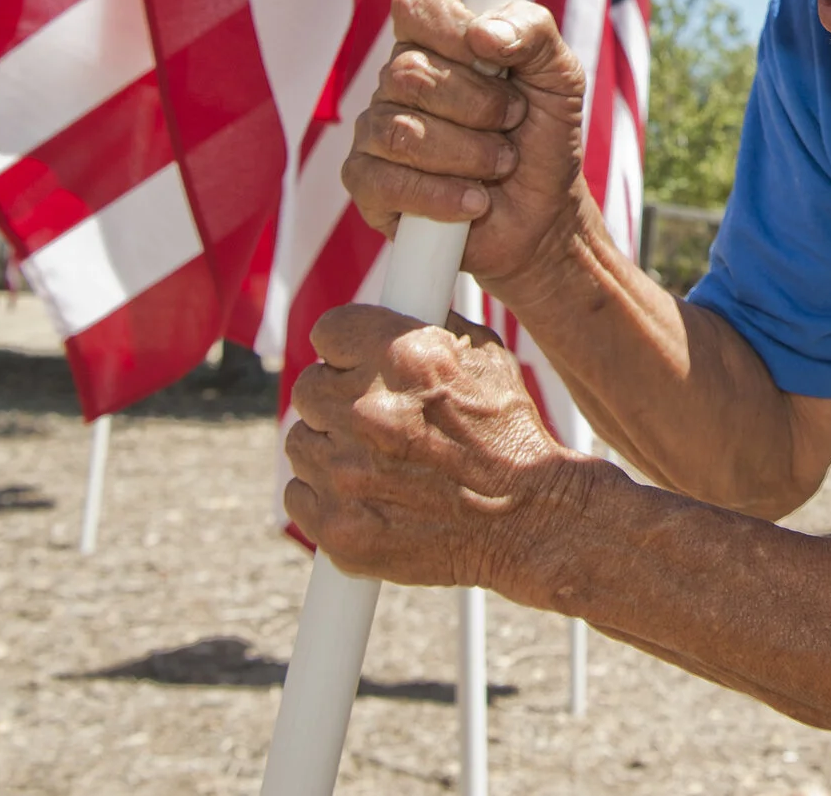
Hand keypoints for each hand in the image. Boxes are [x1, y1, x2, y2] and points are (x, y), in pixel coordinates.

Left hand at [284, 305, 596, 589]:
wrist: (531, 519)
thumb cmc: (509, 434)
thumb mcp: (485, 358)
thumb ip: (427, 330)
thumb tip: (399, 301)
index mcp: (405, 358)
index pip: (328, 331)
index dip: (347, 347)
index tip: (358, 361)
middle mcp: (367, 411)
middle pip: (308, 387)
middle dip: (337, 397)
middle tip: (373, 415)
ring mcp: (347, 474)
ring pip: (301, 441)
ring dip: (331, 446)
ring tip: (379, 459)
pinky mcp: (338, 529)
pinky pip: (299, 494)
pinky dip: (327, 495)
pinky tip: (370, 493)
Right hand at [343, 0, 598, 292]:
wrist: (546, 213)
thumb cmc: (544, 135)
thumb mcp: (560, 76)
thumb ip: (534, 32)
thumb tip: (484, 32)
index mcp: (438, 41)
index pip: (416, 5)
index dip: (451, 28)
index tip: (492, 55)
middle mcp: (398, 81)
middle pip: (409, 72)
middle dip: (480, 106)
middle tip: (512, 123)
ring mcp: (376, 131)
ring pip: (401, 132)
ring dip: (470, 154)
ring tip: (500, 165)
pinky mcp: (368, 184)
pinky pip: (388, 183)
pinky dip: (443, 197)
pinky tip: (475, 201)